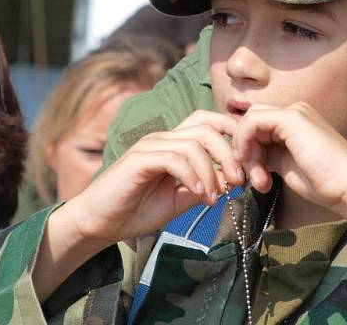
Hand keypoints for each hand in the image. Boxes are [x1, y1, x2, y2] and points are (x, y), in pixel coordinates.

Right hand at [56, 110, 243, 248]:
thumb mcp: (179, 199)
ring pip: (194, 143)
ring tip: (215, 197)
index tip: (247, 164)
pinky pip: (174, 158)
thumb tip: (233, 181)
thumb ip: (203, 186)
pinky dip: (193, 176)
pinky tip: (200, 195)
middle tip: (240, 181)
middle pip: (207, 127)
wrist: (99, 224)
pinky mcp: (139, 159)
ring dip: (212, 171)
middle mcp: (163, 138)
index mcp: (174, 143)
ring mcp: (150, 145)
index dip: (232, 135)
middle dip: (229, 153)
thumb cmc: (136, 210)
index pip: (209, 122)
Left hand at [219, 102, 346, 221]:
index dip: (247, 149)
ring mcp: (295, 112)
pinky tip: (256, 167)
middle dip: (244, 149)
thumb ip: (269, 155)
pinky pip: (253, 121)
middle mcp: (296, 112)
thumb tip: (246, 155)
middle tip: (252, 178)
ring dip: (245, 151)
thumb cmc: (325, 183)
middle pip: (252, 120)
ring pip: (250, 120)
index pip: (258, 124)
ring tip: (260, 180)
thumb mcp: (288, 166)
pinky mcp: (291, 118)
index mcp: (297, 122)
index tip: (252, 177)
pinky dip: (246, 143)